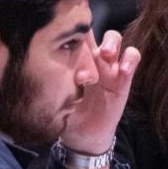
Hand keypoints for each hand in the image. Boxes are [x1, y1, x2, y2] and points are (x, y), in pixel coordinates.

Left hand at [61, 30, 139, 153]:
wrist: (83, 136)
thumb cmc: (66, 114)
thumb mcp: (55, 96)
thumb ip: (52, 82)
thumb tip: (35, 72)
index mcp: (72, 60)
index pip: (71, 36)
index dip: (68, 31)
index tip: (61, 36)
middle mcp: (91, 59)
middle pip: (93, 31)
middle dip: (89, 33)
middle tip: (82, 45)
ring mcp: (109, 67)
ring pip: (115, 40)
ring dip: (111, 43)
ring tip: (106, 54)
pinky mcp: (124, 78)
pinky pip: (132, 58)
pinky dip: (130, 59)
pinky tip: (123, 70)